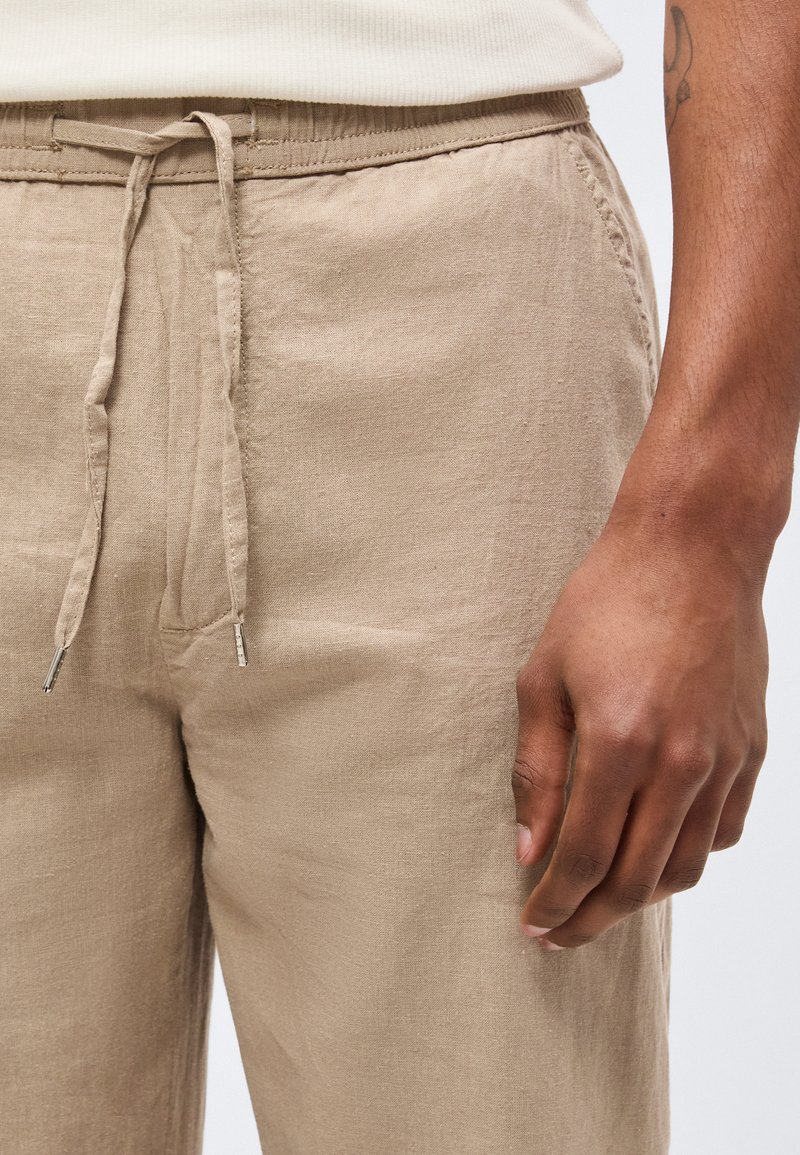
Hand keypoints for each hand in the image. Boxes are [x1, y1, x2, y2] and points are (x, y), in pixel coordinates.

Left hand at [512, 511, 769, 950]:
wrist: (692, 548)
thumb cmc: (605, 603)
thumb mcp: (544, 679)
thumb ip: (537, 772)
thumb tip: (529, 849)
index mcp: (620, 743)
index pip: (583, 857)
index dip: (555, 902)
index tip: (533, 925)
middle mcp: (681, 762)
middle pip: (636, 878)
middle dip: (592, 918)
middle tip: (560, 931)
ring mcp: (724, 759)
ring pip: (687, 866)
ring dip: (641, 896)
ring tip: (602, 896)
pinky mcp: (752, 749)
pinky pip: (724, 830)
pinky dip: (687, 856)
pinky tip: (656, 850)